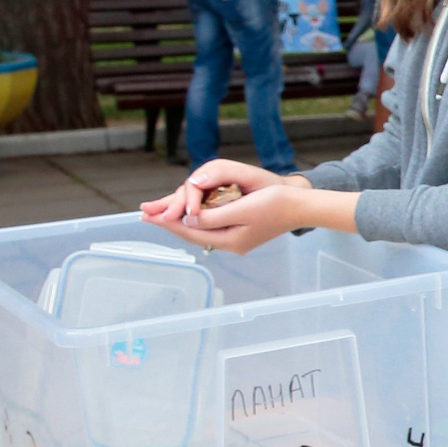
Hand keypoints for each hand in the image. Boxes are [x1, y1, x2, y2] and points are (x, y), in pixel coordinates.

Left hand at [139, 158, 295, 242]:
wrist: (301, 206)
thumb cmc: (276, 203)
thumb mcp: (243, 208)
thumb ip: (214, 216)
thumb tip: (188, 218)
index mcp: (230, 240)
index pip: (190, 230)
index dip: (167, 221)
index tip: (147, 214)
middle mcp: (230, 243)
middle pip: (192, 232)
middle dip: (169, 221)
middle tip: (146, 212)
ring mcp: (236, 238)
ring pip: (200, 229)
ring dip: (180, 219)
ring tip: (160, 213)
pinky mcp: (241, 231)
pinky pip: (211, 225)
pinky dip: (196, 218)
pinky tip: (188, 214)